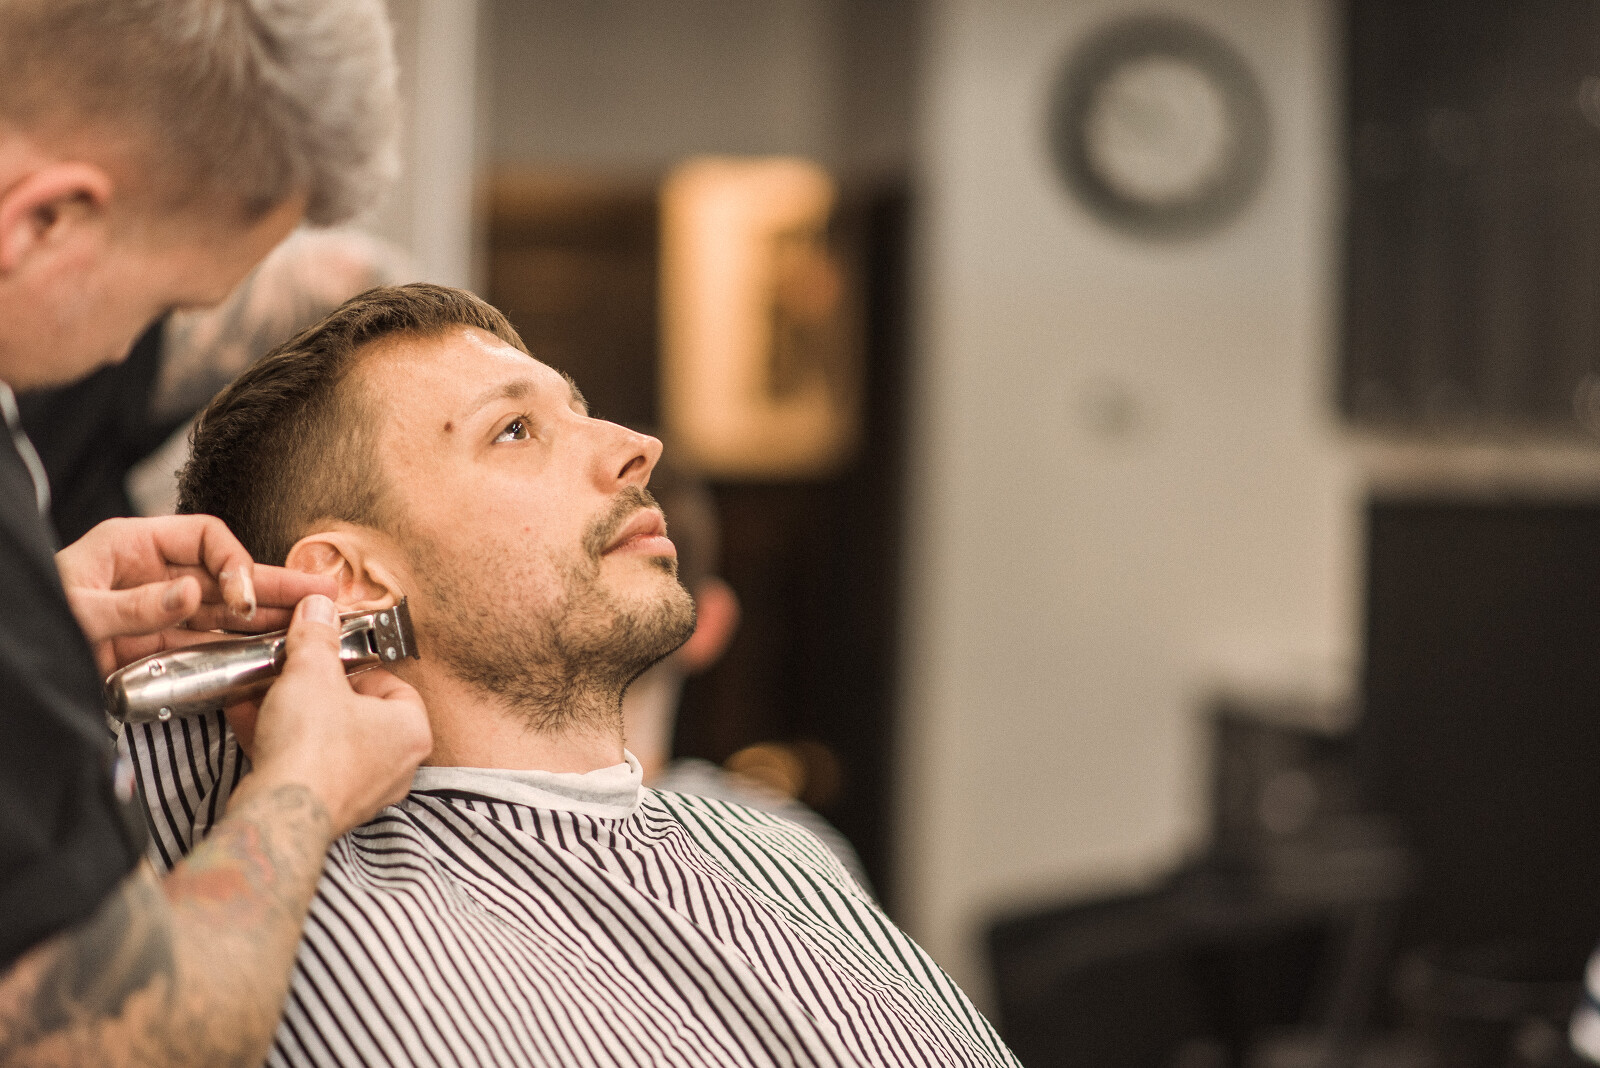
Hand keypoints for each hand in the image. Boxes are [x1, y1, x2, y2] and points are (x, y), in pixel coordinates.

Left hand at [56, 515, 336, 674]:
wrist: (10, 670)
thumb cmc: (32, 623)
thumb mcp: (78, 611)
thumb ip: (135, 605)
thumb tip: (192, 594)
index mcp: (132, 546)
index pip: (206, 538)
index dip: (234, 563)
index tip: (240, 597)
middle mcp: (153, 575)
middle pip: (227, 574)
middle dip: (272, 586)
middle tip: (321, 595)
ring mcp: (158, 612)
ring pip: (224, 612)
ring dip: (266, 619)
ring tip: (312, 625)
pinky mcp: (157, 648)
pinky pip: (207, 645)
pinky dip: (238, 649)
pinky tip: (272, 652)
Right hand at [234, 595, 430, 836]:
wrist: (279, 813)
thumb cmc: (312, 747)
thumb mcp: (312, 673)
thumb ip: (317, 637)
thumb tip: (319, 608)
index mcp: (411, 730)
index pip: (394, 684)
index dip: (357, 665)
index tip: (328, 656)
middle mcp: (395, 765)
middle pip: (357, 711)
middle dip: (317, 688)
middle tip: (291, 670)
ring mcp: (362, 790)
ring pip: (327, 737)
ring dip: (293, 711)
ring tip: (262, 688)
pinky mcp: (326, 806)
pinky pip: (306, 762)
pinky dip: (280, 740)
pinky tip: (246, 715)